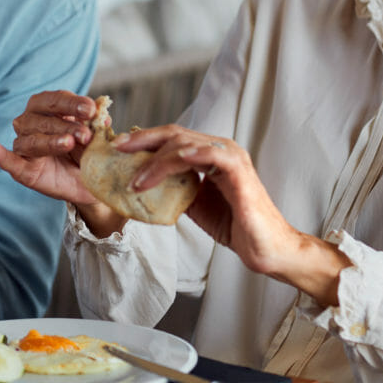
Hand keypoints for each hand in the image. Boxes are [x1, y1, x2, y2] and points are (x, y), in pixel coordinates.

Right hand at [0, 90, 100, 204]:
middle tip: (86, 135)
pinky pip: (9, 162)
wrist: (92, 184)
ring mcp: (25, 146)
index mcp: (48, 108)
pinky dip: (0, 156)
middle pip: (42, 119)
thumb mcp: (98, 138)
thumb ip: (96, 125)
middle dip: (66, 125)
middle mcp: (31, 122)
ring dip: (50, 141)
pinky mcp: (23, 170)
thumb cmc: (90, 153)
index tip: (91, 110)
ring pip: (31, 140)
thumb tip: (101, 113)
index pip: (55, 99)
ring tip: (68, 143)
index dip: (72, 103)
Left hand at [115, 126, 349, 304]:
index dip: (143, 140)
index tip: (117, 148)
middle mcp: (220, 149)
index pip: (171, 138)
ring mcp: (231, 157)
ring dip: (155, 160)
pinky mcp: (239, 171)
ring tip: (135, 180)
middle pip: (174, 134)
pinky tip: (172, 160)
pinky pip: (211, 155)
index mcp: (210, 153)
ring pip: (185, 144)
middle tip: (116, 150)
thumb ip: (174, 187)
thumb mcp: (194, 203)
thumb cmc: (234, 225)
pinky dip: (189, 154)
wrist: (266, 249)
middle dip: (141, 141)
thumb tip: (141, 183)